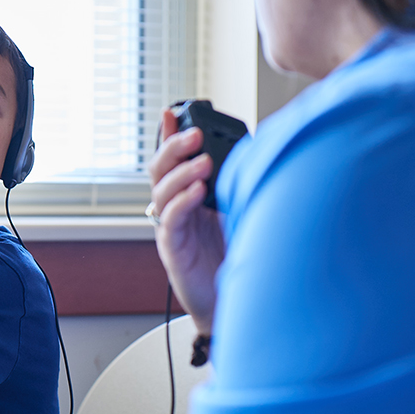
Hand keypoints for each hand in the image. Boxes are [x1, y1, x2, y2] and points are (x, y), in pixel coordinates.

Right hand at [148, 109, 225, 334]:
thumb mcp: (238, 209)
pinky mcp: (172, 248)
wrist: (231, 302)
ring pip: (161, 191)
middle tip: (195, 134)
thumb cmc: (234, 255)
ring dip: (181, 172)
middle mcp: (175, 208)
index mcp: (188, 195)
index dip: (169, 135)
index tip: (173, 111)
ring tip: (203, 161)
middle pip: (160, 170)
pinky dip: (183, 202)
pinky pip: (170, 219)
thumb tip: (254, 152)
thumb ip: (236, 184)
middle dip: (174, 147)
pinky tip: (198, 192)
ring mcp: (171, 227)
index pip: (173, 159)